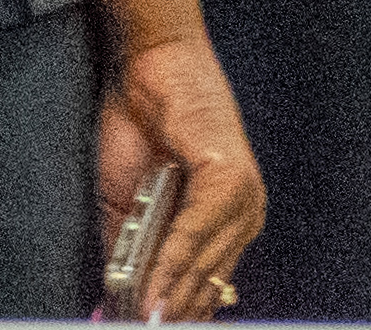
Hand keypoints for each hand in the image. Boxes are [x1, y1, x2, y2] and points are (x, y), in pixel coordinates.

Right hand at [93, 33, 263, 319]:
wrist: (149, 65)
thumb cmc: (139, 128)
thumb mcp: (127, 207)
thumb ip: (130, 255)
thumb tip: (126, 304)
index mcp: (227, 224)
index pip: (206, 289)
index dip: (175, 315)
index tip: (145, 329)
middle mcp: (244, 215)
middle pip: (206, 285)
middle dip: (169, 314)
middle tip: (138, 329)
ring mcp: (242, 196)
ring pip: (204, 265)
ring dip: (169, 297)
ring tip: (143, 321)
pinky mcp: (230, 176)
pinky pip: (198, 232)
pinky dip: (172, 261)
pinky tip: (152, 286)